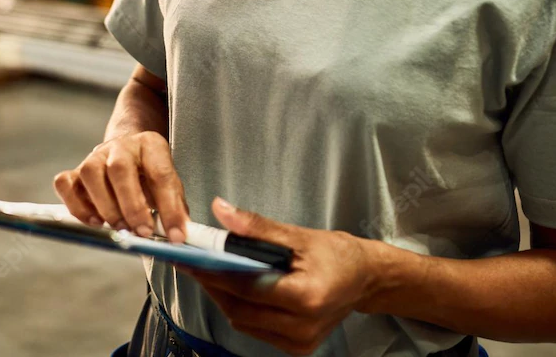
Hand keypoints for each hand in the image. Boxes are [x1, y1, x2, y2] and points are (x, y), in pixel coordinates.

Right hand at [53, 130, 189, 241]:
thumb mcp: (171, 185)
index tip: (175, 235)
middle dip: (132, 206)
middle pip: (119, 169)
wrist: (128, 153)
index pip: (161, 174)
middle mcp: (120, 146)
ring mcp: (94, 156)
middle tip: (142, 232)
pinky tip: (94, 222)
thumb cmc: (151, 175)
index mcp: (150, 144)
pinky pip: (65, 184)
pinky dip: (76, 206)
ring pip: (90, 173)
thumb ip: (175, 208)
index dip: (169, 208)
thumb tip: (178, 236)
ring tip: (119, 228)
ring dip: (104, 206)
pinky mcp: (75, 171)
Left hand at [184, 199, 394, 355]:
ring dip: (225, 299)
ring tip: (212, 273)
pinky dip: (243, 310)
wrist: (366, 279)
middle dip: (214, 286)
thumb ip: (257, 227)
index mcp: (306, 297)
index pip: (247, 287)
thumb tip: (221, 211)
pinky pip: (257, 330)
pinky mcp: (298, 348)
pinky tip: (236, 290)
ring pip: (245, 323)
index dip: (213, 272)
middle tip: (195, 264)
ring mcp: (300, 342)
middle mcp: (303, 327)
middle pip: (241, 310)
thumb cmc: (336, 253)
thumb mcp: (298, 235)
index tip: (189, 258)